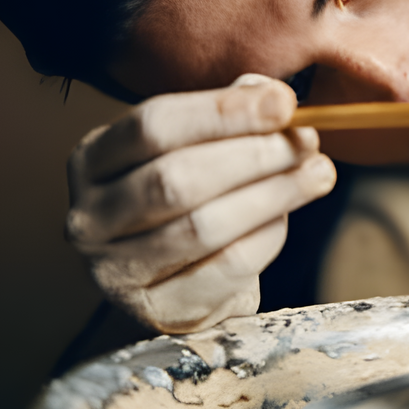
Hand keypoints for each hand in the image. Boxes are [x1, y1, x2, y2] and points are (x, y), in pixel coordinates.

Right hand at [66, 74, 335, 333]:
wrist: (180, 278)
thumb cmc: (190, 197)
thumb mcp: (196, 145)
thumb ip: (228, 114)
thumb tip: (271, 98)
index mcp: (93, 160)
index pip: (153, 125)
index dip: (223, 111)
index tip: (284, 103)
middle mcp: (91, 217)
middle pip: (177, 179)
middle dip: (255, 155)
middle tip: (306, 142)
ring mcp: (115, 271)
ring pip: (203, 227)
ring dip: (273, 194)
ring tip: (317, 174)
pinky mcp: (156, 310)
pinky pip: (225, 269)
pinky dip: (267, 237)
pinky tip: (288, 216)